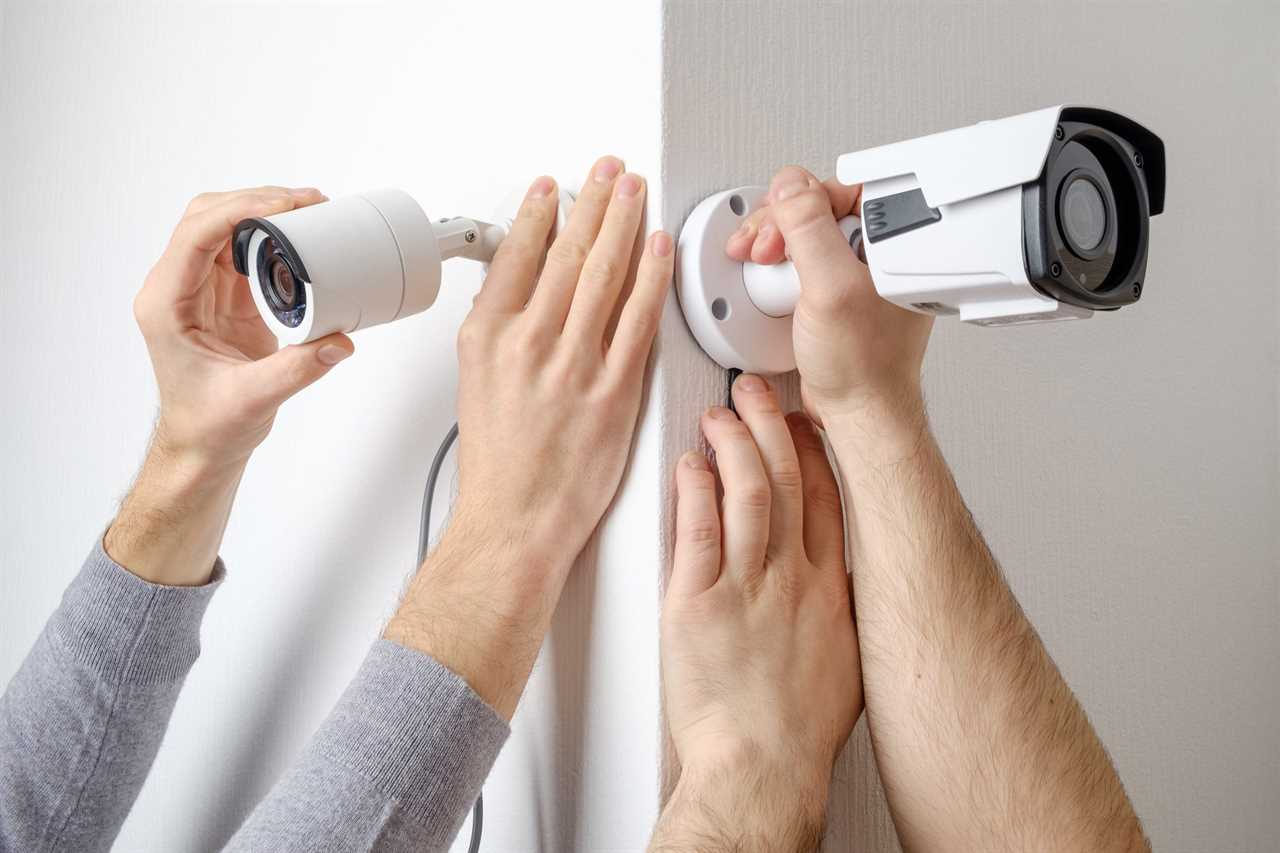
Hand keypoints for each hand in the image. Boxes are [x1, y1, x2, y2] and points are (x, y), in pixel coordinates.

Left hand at [132, 186, 354, 471]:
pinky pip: (242, 250)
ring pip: (224, 227)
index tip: (284, 205)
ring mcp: (199, 290)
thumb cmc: (209, 425)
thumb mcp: (253, 399)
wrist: (203, 445)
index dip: (239, 210)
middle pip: (207, 218)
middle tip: (306, 203)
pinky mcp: (223, 296)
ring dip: (265, 212)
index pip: (195, 236)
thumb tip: (340, 341)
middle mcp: (176, 289)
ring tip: (310, 212)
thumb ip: (298, 369)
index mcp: (167, 305)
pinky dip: (271, 236)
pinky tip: (301, 237)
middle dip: (256, 200)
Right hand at [386, 157, 673, 717]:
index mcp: (488, 338)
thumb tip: (518, 293)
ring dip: (622, 223)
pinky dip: (650, 277)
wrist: (516, 523)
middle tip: (608, 170)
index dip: (539, 214)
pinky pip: (637, 320)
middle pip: (565, 254)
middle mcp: (529, 344)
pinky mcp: (614, 391)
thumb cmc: (498, 466)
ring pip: (603, 275)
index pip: (516, 256)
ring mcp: (574, 366)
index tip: (554, 188)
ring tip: (633, 189)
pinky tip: (658, 248)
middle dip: (591, 202)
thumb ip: (499, 333)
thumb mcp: (476, 385)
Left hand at [655, 375, 861, 847]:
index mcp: (829, 591)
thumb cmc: (796, 730)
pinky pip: (697, 531)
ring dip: (733, 444)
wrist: (762, 770)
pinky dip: (695, 491)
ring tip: (720, 416)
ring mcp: (746, 588)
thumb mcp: (844, 663)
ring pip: (747, 493)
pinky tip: (690, 466)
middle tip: (759, 394)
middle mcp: (792, 580)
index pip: (826, 499)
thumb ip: (840, 612)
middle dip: (773, 425)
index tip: (802, 423)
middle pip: (788, 481)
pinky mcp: (697, 604)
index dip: (814, 451)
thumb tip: (842, 586)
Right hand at [726, 167, 931, 429]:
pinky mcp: (837, 290)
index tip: (779, 225)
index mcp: (893, 241)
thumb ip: (809, 229)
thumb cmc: (862, 365)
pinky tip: (772, 282)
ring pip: (806, 233)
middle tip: (763, 251)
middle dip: (779, 223)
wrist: (856, 411)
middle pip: (818, 207)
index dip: (803, 200)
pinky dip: (780, 267)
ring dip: (774, 244)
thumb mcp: (829, 288)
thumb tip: (789, 186)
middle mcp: (878, 252)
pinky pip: (803, 261)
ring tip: (760, 265)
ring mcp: (857, 271)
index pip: (845, 187)